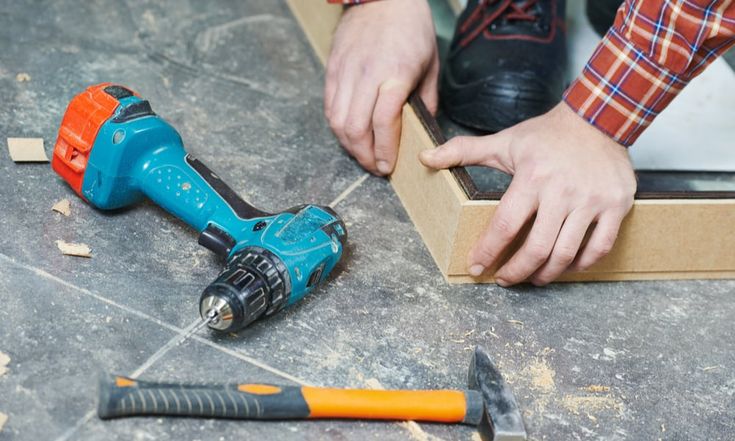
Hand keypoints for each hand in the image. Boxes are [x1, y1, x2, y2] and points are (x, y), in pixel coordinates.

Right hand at [325, 0, 438, 174]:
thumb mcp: (430, 64)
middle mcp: (367, 74)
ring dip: (348, 145)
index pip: (383, 122)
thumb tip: (422, 130)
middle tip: (375, 167)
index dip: (384, 150)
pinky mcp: (332, 69)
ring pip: (337, 121)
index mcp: (395, 74)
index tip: (388, 166)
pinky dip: (337, 126)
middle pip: (355, 128)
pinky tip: (349, 134)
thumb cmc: (411, 29)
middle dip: (364, 155)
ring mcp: (345, 71)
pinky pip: (329, 107)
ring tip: (362, 154)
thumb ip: (426, 101)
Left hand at [419, 103, 636, 285]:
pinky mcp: (616, 206)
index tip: (476, 267)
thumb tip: (425, 157)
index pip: (505, 225)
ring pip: (567, 253)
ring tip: (533, 278)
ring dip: (546, 274)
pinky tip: (566, 267)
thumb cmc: (547, 134)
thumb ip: (462, 151)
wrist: (600, 118)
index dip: (488, 251)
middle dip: (516, 271)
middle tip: (504, 279)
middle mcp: (562, 191)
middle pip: (537, 247)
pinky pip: (600, 247)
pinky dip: (581, 264)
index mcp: (532, 177)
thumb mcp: (504, 141)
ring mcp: (592, 200)